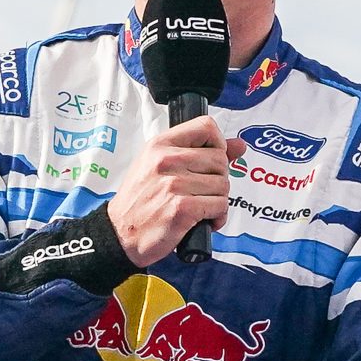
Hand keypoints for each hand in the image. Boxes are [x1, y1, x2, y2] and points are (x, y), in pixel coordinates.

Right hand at [107, 116, 245, 266]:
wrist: (120, 233)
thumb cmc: (140, 200)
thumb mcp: (159, 166)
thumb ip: (199, 151)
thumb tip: (239, 145)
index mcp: (160, 145)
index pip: (206, 127)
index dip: (218, 143)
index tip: (213, 159)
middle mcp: (166, 161)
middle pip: (220, 160)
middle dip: (218, 179)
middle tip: (202, 191)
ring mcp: (174, 185)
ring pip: (223, 185)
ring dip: (218, 200)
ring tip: (200, 207)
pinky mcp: (182, 209)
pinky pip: (220, 206)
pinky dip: (217, 217)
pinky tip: (203, 220)